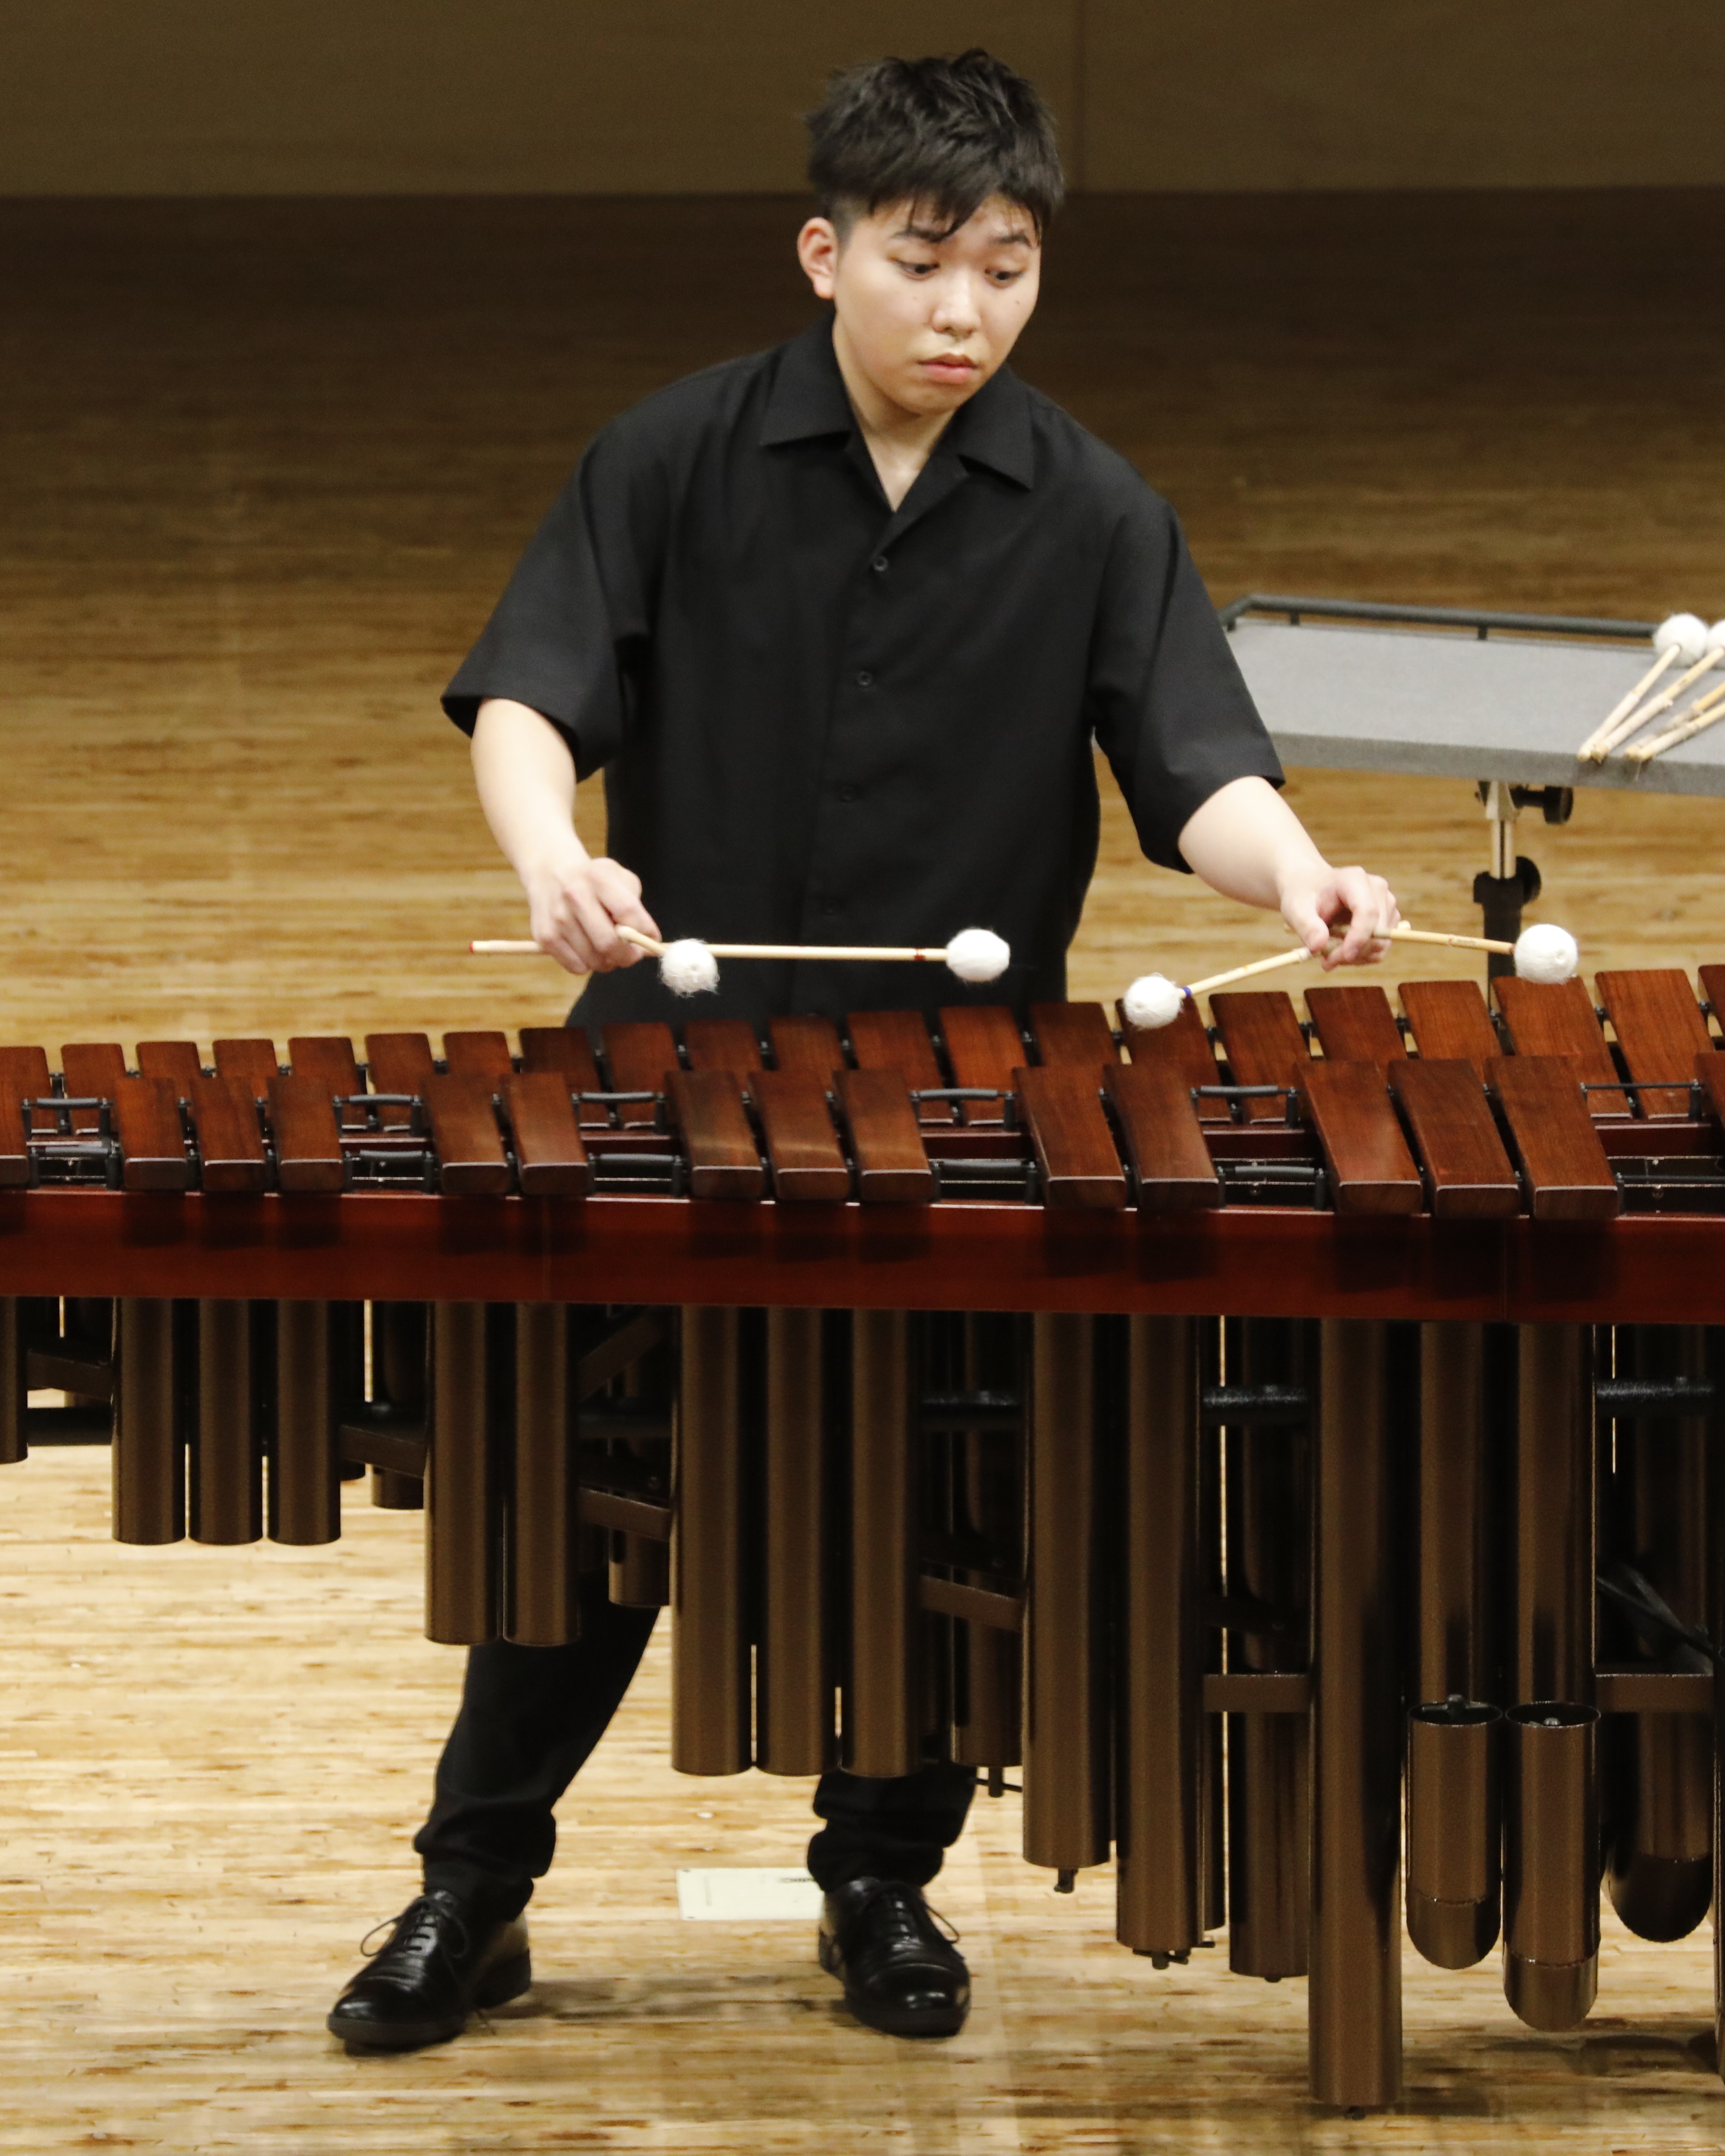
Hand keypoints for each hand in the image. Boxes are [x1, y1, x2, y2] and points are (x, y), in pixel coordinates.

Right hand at [521, 846, 660, 975]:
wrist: (550, 874)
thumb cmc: (594, 881)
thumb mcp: (620, 880)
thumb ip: (637, 909)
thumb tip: (651, 942)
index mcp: (598, 878)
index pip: (628, 912)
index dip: (644, 933)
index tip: (650, 940)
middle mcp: (575, 896)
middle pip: (609, 943)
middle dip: (627, 956)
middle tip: (631, 955)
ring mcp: (558, 918)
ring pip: (594, 960)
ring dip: (608, 962)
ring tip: (608, 949)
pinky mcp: (545, 937)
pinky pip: (577, 967)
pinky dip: (588, 964)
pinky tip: (587, 949)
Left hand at [1279, 864, 1399, 969]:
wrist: (1312, 891)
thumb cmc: (1305, 897)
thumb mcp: (1296, 909)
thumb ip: (1306, 926)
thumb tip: (1318, 946)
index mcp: (1355, 879)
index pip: (1367, 911)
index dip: (1359, 937)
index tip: (1343, 957)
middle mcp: (1377, 889)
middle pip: (1378, 931)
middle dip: (1353, 952)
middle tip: (1326, 961)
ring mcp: (1386, 904)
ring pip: (1381, 943)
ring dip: (1356, 957)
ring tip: (1330, 955)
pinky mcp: (1388, 920)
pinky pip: (1379, 949)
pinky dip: (1361, 957)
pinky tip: (1341, 951)